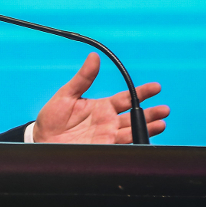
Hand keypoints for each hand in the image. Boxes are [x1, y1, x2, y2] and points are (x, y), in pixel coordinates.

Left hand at [32, 54, 168, 143]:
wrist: (42, 140)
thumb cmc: (52, 117)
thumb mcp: (67, 94)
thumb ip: (83, 78)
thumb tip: (93, 57)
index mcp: (101, 107)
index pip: (126, 98)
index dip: (142, 93)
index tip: (156, 88)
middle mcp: (108, 122)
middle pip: (134, 116)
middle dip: (151, 113)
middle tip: (164, 110)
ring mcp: (107, 137)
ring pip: (132, 131)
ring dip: (147, 128)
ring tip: (161, 124)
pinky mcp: (103, 149)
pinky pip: (122, 146)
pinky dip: (134, 144)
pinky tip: (145, 141)